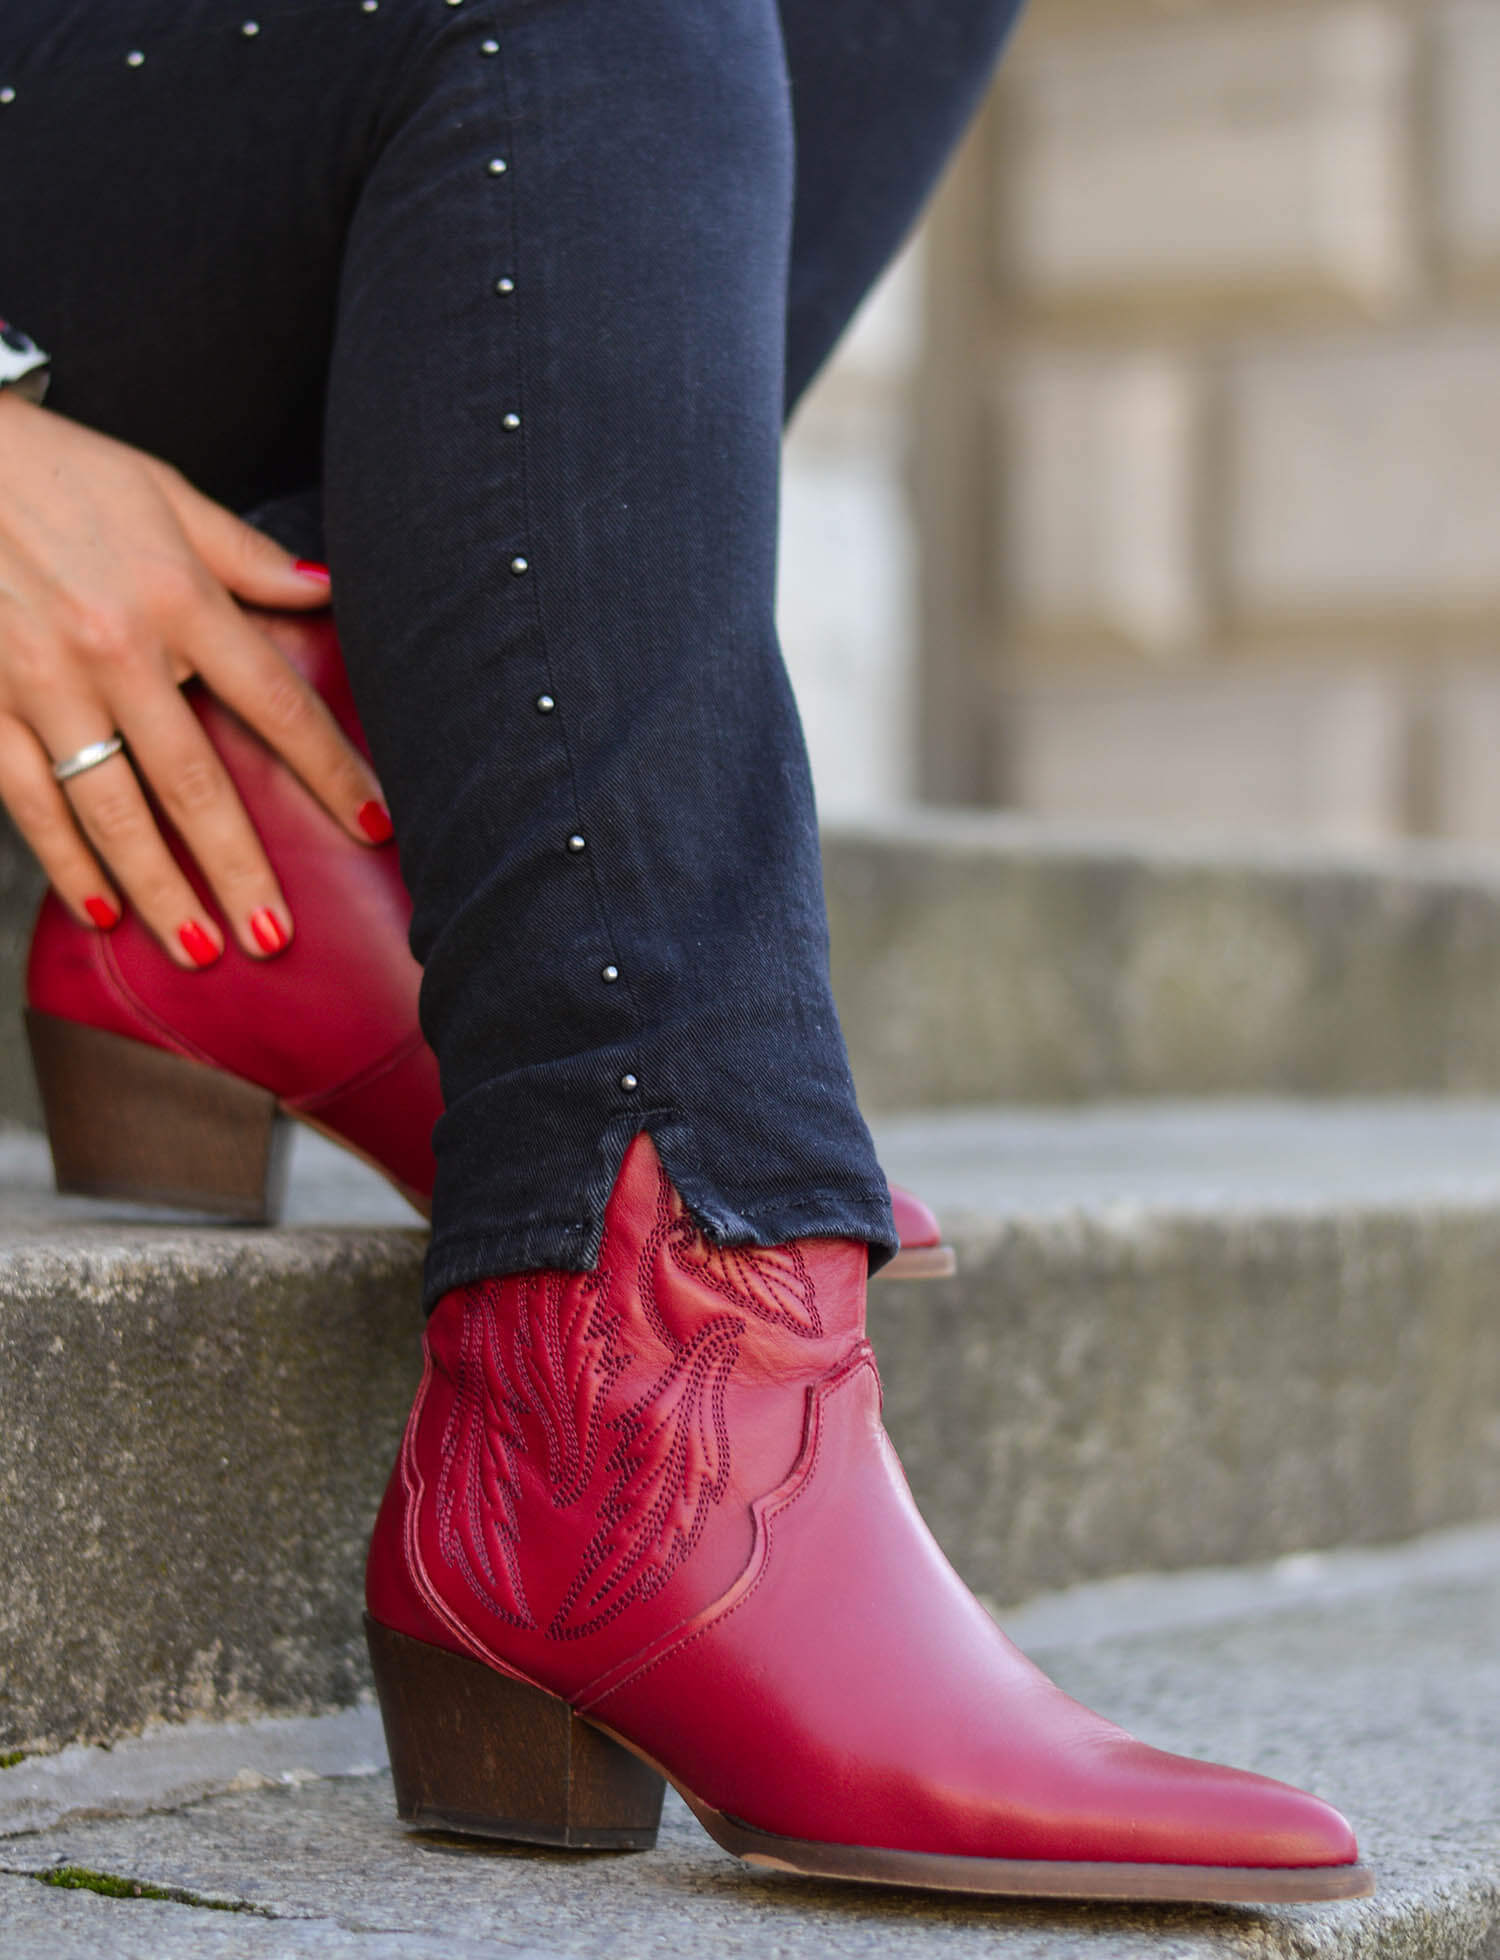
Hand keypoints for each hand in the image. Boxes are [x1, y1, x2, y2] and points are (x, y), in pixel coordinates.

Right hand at [0, 392, 389, 965]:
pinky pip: (27, 799)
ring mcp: (42, 683)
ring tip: (199, 948)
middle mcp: (116, 650)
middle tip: (274, 936)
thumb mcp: (162, 491)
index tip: (374, 828)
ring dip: (157, 886)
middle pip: (195, 780)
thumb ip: (244, 554)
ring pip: (110, 808)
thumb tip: (324, 590)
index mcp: (176, 596)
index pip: (275, 701)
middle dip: (239, 867)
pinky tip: (99, 909)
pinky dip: (65, 859)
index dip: (329, 769)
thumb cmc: (53, 468)